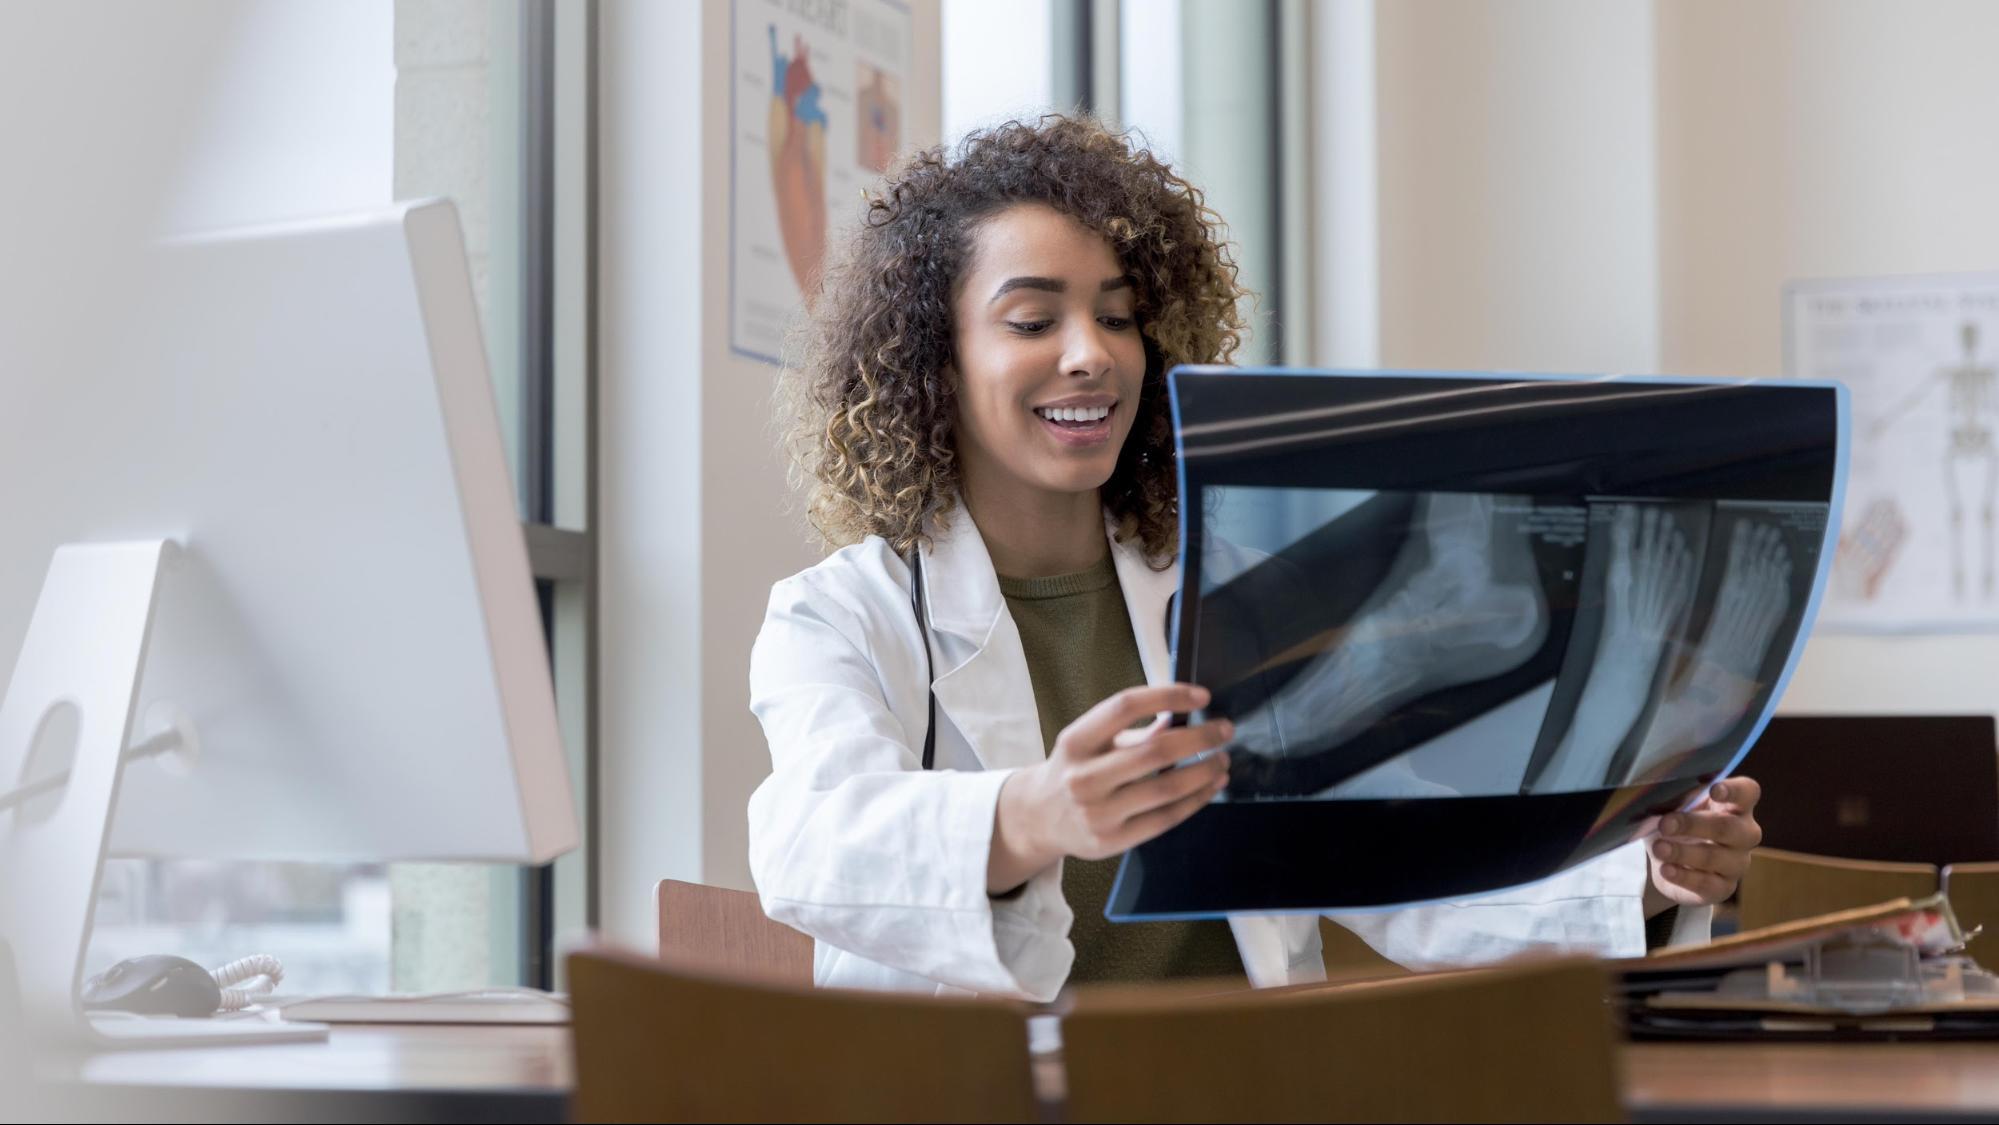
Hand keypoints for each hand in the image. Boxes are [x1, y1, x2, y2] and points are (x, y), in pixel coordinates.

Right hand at [987, 683, 1230, 892]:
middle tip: (1225, 730)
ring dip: (1204, 771)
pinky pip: (1166, 818)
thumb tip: (1182, 715)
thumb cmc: (1074, 769)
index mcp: (1076, 740)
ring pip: (1166, 789)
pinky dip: (1196, 800)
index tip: (1202, 696)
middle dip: (1200, 738)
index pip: (1125, 707)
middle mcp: (1083, 776)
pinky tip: (1211, 786)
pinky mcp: (1112, 841)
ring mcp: (1097, 812)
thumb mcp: (1091, 741)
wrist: (1038, 817)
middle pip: (1155, 751)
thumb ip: (1134, 730)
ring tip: (1222, 759)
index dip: (1168, 696)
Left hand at [1645, 776, 1762, 910]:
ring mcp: (1737, 863)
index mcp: (1734, 806)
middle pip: (1728, 827)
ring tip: (1659, 848)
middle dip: (1694, 824)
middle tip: (1665, 824)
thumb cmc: (1677, 825)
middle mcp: (1743, 834)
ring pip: (1716, 857)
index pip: (1747, 793)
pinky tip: (1666, 869)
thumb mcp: (1674, 807)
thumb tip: (1662, 789)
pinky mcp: (1723, 888)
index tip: (1714, 790)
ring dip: (1684, 852)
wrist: (1667, 863)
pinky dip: (1683, 876)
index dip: (1734, 791)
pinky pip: (1706, 883)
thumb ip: (1677, 797)